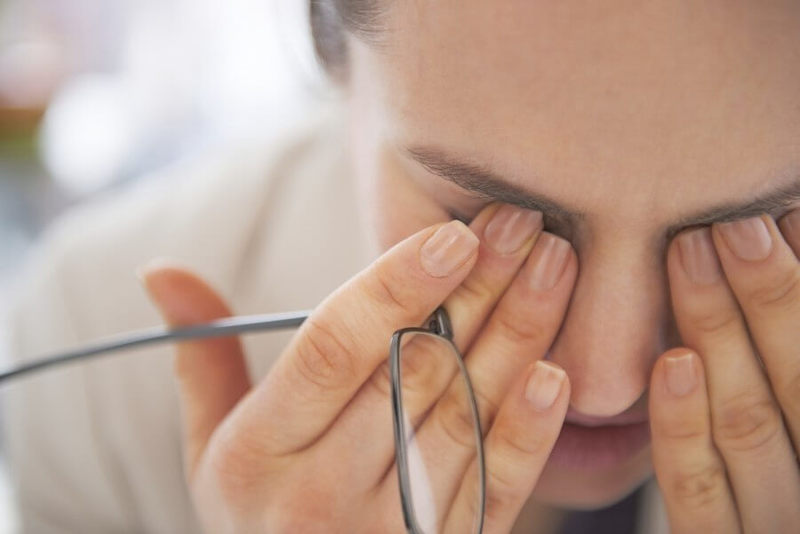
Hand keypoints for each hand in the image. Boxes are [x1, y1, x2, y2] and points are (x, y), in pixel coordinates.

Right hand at [141, 203, 576, 532]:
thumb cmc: (255, 516)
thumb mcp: (213, 446)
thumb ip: (203, 358)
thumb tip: (160, 271)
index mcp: (256, 453)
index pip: (332, 349)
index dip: (395, 285)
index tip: (453, 234)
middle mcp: (317, 496)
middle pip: (409, 372)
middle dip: (474, 291)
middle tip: (523, 226)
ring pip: (461, 420)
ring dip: (516, 337)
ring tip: (557, 268)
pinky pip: (494, 493)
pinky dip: (527, 433)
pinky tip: (554, 374)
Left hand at [649, 210, 799, 532]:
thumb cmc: (780, 455)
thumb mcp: (787, 402)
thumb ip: (782, 349)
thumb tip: (792, 230)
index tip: (783, 217)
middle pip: (795, 384)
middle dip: (768, 298)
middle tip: (730, 225)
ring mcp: (774, 521)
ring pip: (746, 424)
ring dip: (719, 333)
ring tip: (690, 254)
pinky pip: (696, 486)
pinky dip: (683, 424)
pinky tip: (671, 360)